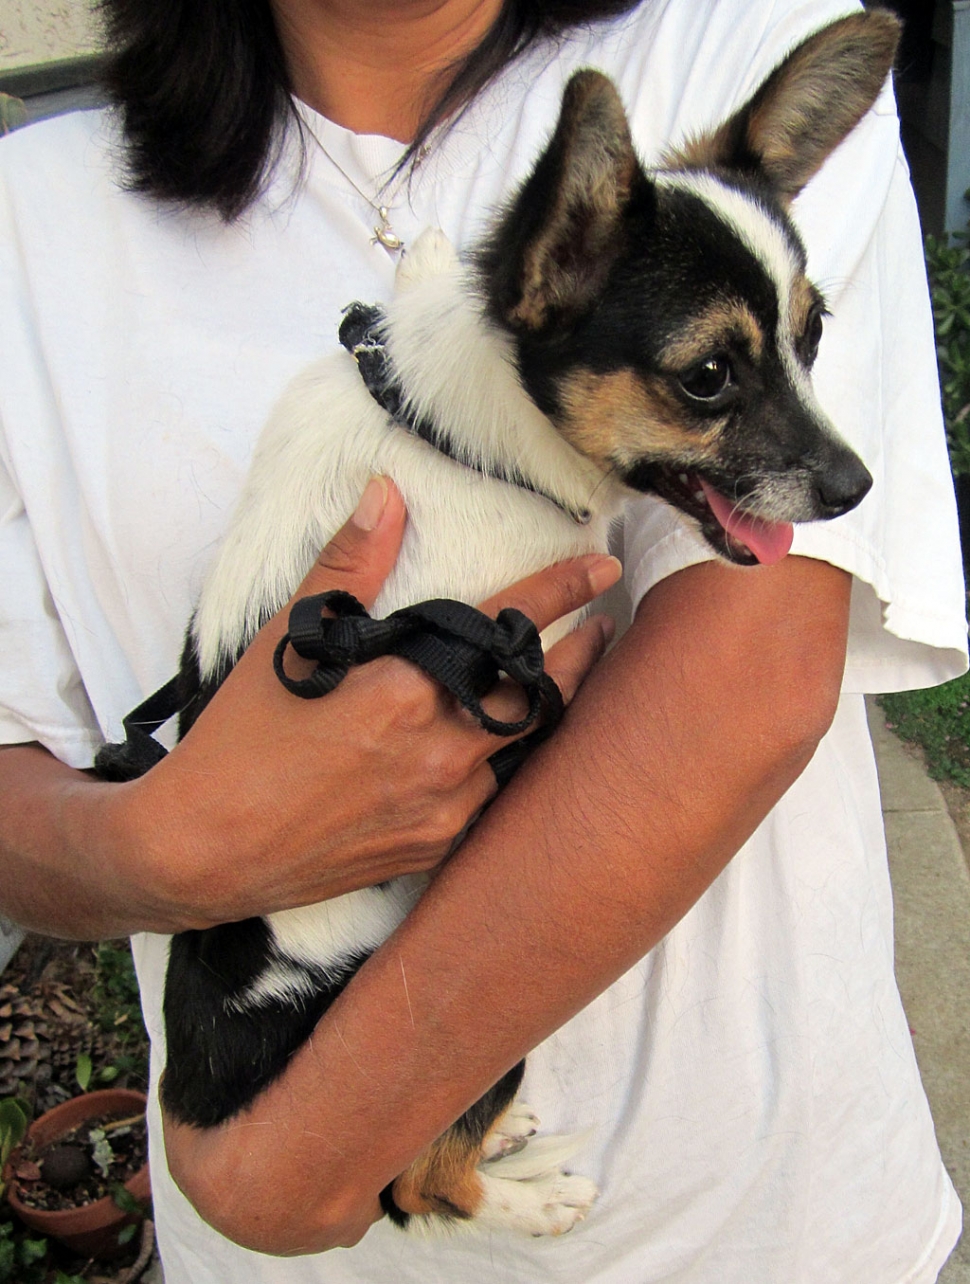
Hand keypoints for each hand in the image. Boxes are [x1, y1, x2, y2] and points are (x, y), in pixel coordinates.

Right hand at [116, 477, 619, 929]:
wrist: (209, 849)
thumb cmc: (242, 738)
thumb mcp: (289, 641)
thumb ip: (347, 566)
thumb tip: (386, 493)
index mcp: (406, 691)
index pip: (505, 626)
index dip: (560, 591)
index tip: (601, 568)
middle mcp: (439, 753)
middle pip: (539, 694)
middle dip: (579, 656)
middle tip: (601, 628)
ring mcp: (443, 807)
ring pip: (521, 750)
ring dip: (545, 710)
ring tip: (560, 680)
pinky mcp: (434, 846)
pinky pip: (489, 797)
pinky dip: (501, 763)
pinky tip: (497, 746)